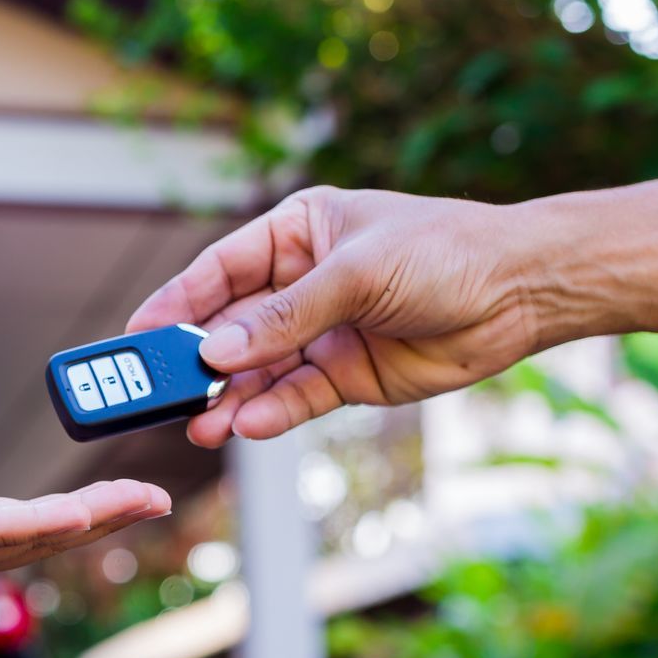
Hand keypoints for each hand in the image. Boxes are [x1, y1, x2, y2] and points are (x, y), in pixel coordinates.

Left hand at [0, 381, 169, 584]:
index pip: (20, 531)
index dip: (78, 517)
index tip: (128, 495)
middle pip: (37, 545)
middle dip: (103, 524)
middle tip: (159, 501)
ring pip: (25, 541)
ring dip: (89, 522)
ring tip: (142, 501)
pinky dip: (41, 523)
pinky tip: (83, 511)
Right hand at [127, 186, 540, 445]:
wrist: (521, 292)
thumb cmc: (445, 252)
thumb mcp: (357, 273)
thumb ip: (285, 316)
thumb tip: (216, 352)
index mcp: (298, 232)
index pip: (220, 270)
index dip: (176, 303)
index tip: (136, 335)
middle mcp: (303, 282)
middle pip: (232, 327)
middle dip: (195, 362)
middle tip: (154, 395)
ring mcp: (325, 331)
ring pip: (259, 370)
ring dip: (228, 396)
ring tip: (199, 424)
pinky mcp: (349, 375)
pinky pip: (297, 397)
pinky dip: (270, 413)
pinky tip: (245, 425)